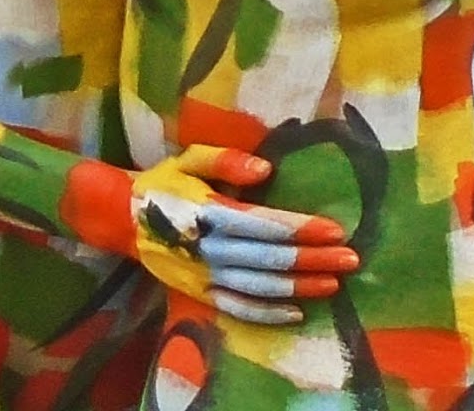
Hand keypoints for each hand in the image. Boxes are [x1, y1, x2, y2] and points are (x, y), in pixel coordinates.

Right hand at [79, 146, 358, 325]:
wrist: (122, 219)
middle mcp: (210, 249)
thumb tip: (266, 169)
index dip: (301, 228)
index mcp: (209, 213)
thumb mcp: (188, 159)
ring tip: (334, 283)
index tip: (335, 229)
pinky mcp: (200, 294)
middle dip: (314, 259)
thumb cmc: (163, 183)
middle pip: (271, 259)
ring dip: (301, 287)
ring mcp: (205, 277)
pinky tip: (297, 310)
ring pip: (261, 287)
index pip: (265, 225)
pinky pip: (240, 309)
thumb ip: (226, 160)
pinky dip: (269, 313)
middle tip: (352, 259)